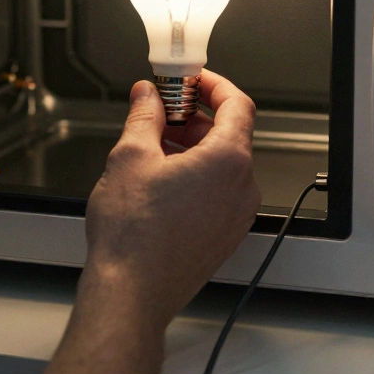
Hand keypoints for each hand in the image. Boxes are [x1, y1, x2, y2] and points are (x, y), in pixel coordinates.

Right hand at [81, 69, 261, 327]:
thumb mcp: (130, 157)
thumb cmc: (133, 235)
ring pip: (224, 165)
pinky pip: (220, 192)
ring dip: (194, 147)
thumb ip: (144, 116)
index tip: (192, 80)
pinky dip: (198, 176)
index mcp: (229, 161)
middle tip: (162, 111)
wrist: (131, 293)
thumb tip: (148, 95)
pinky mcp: (226, 235)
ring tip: (154, 146)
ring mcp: (238, 214)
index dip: (214, 85)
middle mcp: (243, 187)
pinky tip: (162, 179)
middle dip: (196, 117)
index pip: (238, 104)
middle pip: (231, 134)